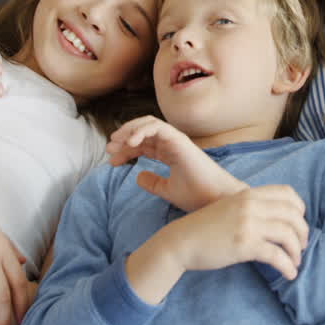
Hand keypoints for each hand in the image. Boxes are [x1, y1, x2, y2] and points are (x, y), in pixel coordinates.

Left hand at [107, 116, 245, 210]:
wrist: (215, 200)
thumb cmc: (197, 196)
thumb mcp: (168, 190)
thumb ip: (153, 183)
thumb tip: (137, 177)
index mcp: (170, 153)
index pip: (144, 145)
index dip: (126, 151)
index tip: (112, 162)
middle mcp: (172, 144)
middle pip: (142, 133)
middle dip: (123, 138)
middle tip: (109, 149)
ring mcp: (176, 140)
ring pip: (148, 124)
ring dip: (129, 130)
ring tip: (115, 143)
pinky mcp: (180, 140)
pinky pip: (157, 127)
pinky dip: (141, 131)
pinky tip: (129, 143)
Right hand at [161, 185, 309, 280]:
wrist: (181, 241)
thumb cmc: (205, 228)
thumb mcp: (230, 208)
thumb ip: (251, 208)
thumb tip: (277, 221)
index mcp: (249, 194)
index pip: (288, 193)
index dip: (299, 209)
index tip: (298, 224)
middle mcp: (251, 205)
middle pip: (293, 215)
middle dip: (302, 233)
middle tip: (301, 247)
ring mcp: (249, 224)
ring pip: (289, 235)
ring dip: (297, 251)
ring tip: (295, 262)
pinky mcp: (245, 245)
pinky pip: (277, 255)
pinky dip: (288, 266)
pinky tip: (289, 274)